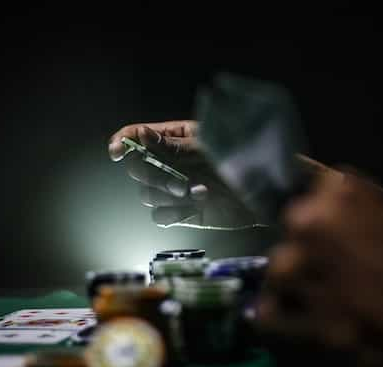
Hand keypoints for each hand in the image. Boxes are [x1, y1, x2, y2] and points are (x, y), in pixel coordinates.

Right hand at [108, 120, 260, 229]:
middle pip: (136, 168)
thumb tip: (140, 134)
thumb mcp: (209, 150)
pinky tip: (194, 208)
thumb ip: (174, 146)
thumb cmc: (243, 162)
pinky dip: (173, 214)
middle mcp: (170, 162)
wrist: (265, 195)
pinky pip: (158, 216)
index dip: (123, 142)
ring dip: (167, 196)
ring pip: (145, 195)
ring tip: (199, 193)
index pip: (136, 136)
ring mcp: (174, 188)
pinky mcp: (181, 212)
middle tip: (180, 183)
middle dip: (153, 177)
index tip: (117, 151)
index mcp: (175, 137)